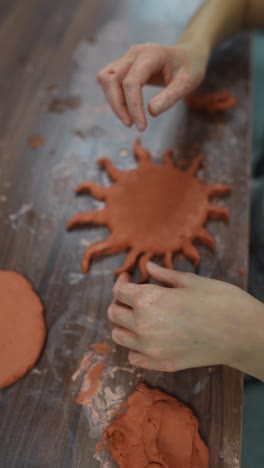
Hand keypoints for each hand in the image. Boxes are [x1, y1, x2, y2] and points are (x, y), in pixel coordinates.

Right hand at [97, 40, 209, 130]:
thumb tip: (151, 112)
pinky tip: (129, 110)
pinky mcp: (123, 66)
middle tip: (132, 125)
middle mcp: (134, 53)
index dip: (133, 107)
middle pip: (110, 79)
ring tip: (129, 119)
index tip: (142, 126)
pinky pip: (108, 81)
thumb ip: (170, 97)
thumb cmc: (190, 68)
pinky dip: (114, 98)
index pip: (131, 82)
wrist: (187, 55)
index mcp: (151, 54)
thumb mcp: (188, 83)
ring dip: (113, 101)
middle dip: (118, 105)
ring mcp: (126, 58)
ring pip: (105, 78)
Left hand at [108, 262, 263, 377]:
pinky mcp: (162, 364)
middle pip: (114, 314)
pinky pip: (134, 358)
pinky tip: (148, 337)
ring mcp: (151, 349)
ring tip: (138, 315)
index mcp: (149, 300)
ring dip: (123, 324)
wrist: (244, 334)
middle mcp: (143, 325)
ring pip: (119, 336)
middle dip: (120, 302)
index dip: (122, 282)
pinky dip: (135, 347)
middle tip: (133, 296)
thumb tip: (147, 267)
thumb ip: (164, 275)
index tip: (129, 278)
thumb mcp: (191, 281)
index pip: (119, 291)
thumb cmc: (221, 300)